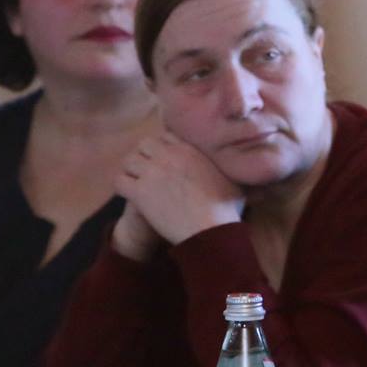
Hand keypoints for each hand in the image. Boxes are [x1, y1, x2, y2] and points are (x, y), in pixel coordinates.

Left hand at [113, 129, 244, 247]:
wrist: (210, 230)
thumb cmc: (225, 210)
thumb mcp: (234, 182)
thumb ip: (233, 169)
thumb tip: (247, 164)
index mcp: (189, 150)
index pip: (165, 136)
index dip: (161, 147)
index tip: (161, 160)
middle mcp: (169, 156)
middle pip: (144, 144)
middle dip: (142, 156)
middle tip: (144, 171)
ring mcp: (153, 172)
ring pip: (128, 161)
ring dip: (130, 171)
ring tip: (134, 182)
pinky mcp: (140, 192)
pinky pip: (119, 181)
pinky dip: (121, 187)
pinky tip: (128, 195)